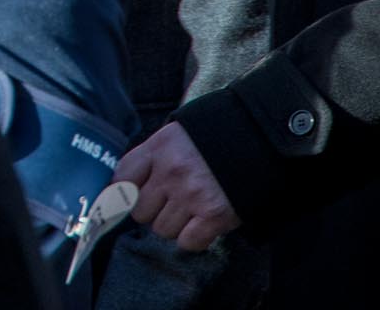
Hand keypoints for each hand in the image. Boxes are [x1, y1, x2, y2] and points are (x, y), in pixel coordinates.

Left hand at [114, 122, 240, 251]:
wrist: (258, 139)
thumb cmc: (212, 140)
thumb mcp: (174, 137)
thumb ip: (150, 158)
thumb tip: (122, 186)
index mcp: (158, 149)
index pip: (120, 179)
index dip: (122, 194)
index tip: (127, 200)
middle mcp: (171, 172)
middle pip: (140, 212)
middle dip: (151, 211)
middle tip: (168, 203)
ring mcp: (192, 195)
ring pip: (162, 229)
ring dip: (173, 225)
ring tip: (189, 210)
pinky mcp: (215, 215)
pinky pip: (188, 242)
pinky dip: (193, 238)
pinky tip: (201, 224)